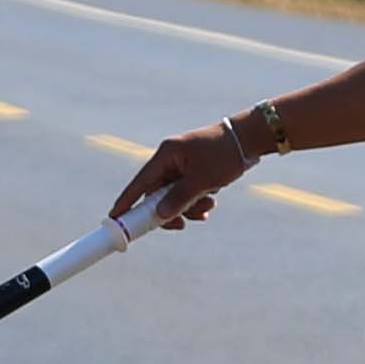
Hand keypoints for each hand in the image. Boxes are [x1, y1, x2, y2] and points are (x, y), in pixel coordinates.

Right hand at [108, 121, 252, 227]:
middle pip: (157, 195)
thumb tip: (160, 216)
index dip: (126, 202)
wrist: (250, 138)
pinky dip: (195, 201)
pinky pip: (186, 193)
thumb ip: (179, 198)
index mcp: (165, 156)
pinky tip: (210, 202)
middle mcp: (170, 161)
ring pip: (174, 196)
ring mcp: (181, 167)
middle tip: (181, 225)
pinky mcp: (193, 172)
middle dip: (170, 211)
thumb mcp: (202, 179)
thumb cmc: (224, 153)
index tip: (114, 218)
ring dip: (188, 207)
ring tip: (209, 206)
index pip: (139, 183)